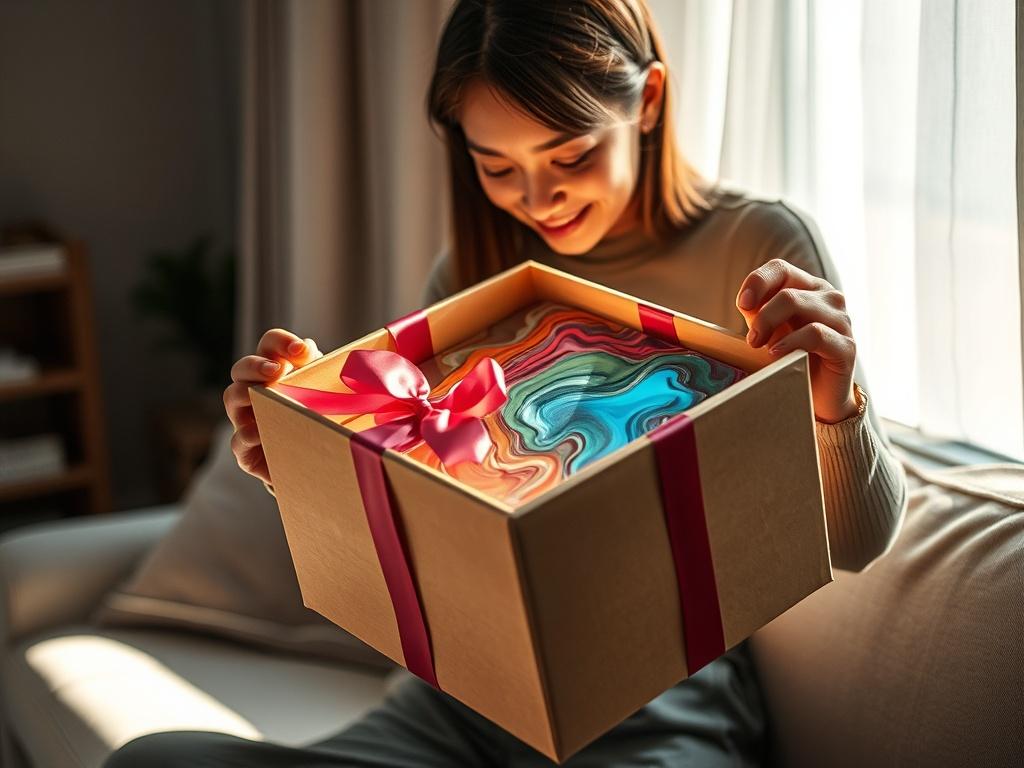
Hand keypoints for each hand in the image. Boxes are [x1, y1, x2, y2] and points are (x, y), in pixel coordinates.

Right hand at [223, 329, 322, 482]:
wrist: (311, 463)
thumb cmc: (314, 419)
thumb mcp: (320, 394)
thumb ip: (316, 371)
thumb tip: (309, 348)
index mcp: (273, 370)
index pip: (269, 345)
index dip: (281, 342)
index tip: (302, 351)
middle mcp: (253, 390)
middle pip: (242, 367)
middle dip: (256, 365)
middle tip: (276, 370)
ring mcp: (245, 419)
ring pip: (232, 397)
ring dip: (245, 393)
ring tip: (265, 394)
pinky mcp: (246, 451)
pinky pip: (238, 440)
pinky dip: (247, 435)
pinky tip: (260, 433)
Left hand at [735, 258, 858, 423]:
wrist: (816, 397)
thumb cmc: (790, 358)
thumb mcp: (769, 330)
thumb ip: (758, 311)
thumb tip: (745, 302)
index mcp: (808, 288)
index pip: (780, 268)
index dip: (757, 282)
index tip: (742, 304)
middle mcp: (829, 298)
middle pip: (786, 292)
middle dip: (762, 316)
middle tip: (751, 340)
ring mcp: (841, 320)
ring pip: (798, 304)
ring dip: (770, 325)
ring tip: (760, 347)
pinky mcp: (846, 346)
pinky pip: (815, 333)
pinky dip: (790, 341)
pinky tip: (777, 354)